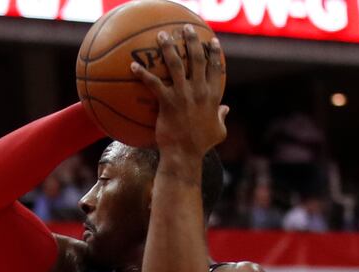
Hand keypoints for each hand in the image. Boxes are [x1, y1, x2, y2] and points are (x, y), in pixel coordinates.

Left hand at [131, 25, 228, 157]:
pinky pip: (153, 83)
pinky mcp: (167, 102)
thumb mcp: (219, 131)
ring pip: (176, 64)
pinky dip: (142, 73)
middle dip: (192, 40)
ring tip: (161, 36)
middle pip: (197, 59)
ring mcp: (183, 95)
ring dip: (168, 48)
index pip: (216, 68)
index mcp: (213, 96)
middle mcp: (199, 91)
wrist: (184, 155)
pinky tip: (132, 66)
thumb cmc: (201, 145)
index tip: (211, 41)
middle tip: (185, 28)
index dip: (214, 53)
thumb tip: (226, 109)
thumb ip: (222, 117)